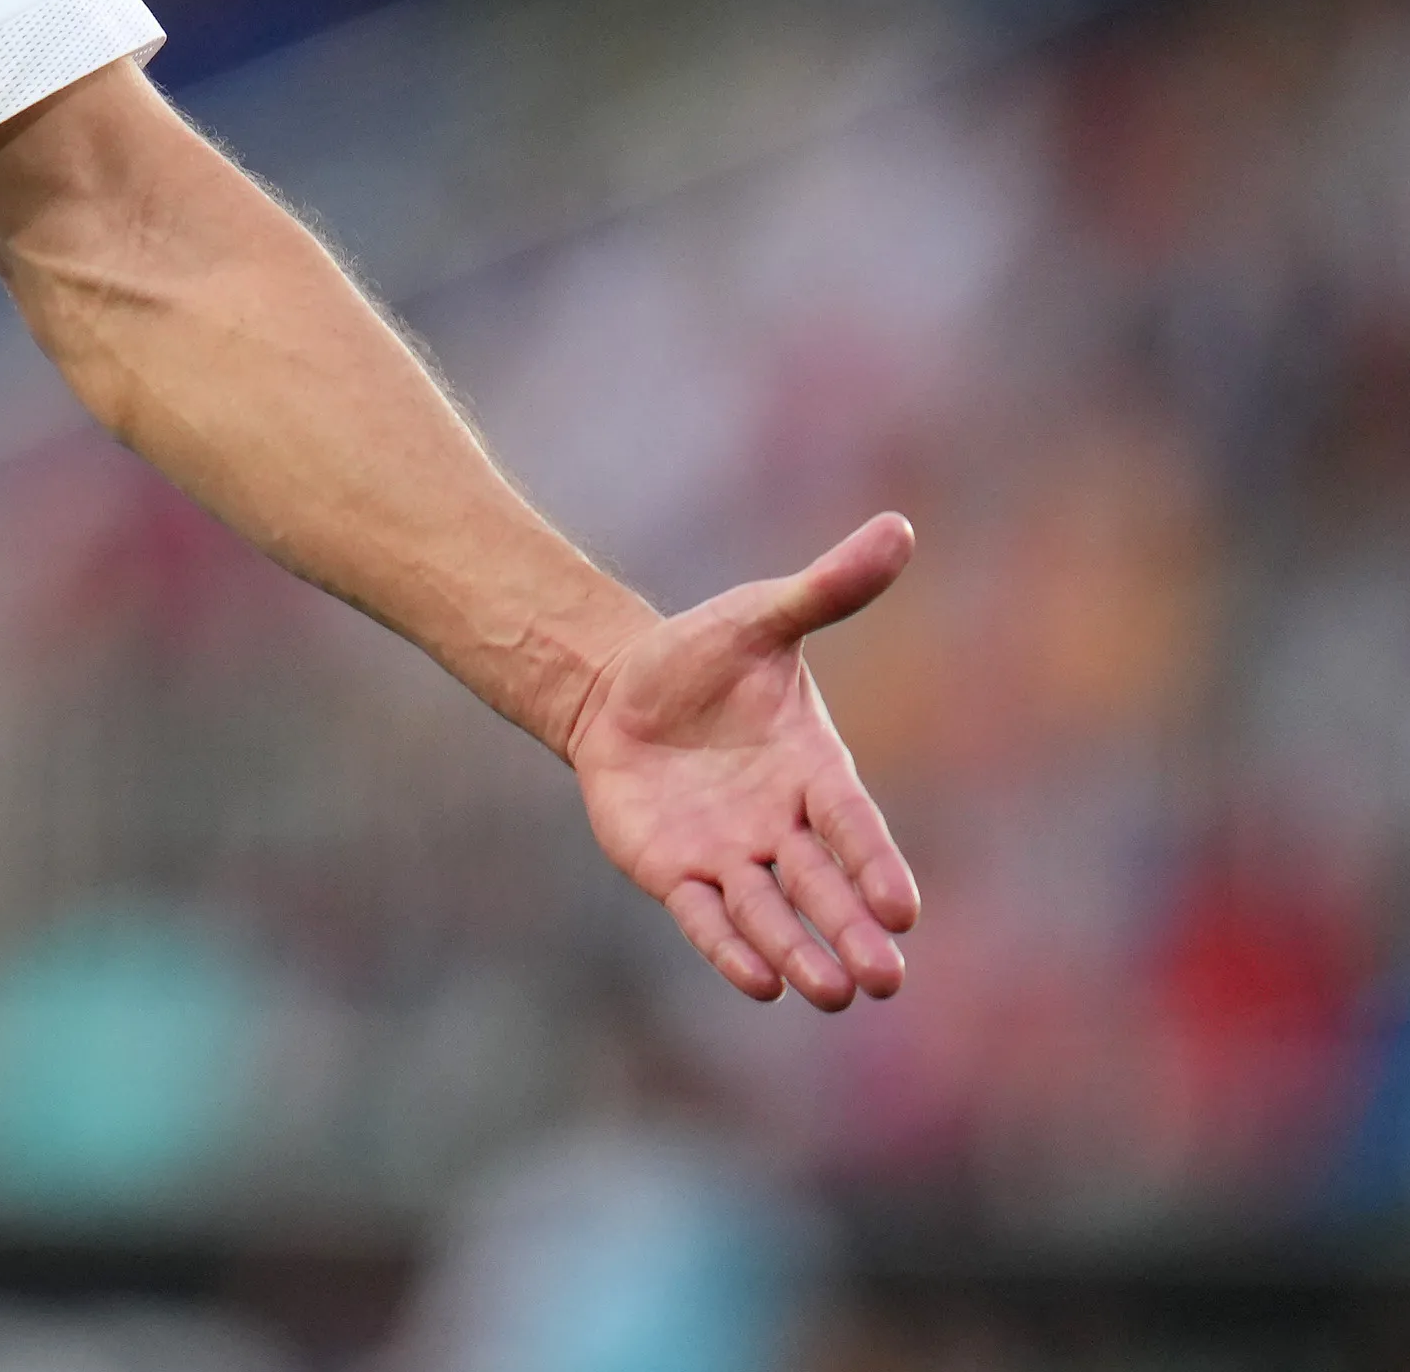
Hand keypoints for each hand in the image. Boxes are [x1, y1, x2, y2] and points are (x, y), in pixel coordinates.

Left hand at [567, 513, 923, 1009]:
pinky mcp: (674, 871)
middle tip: (885, 978)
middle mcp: (780, 826)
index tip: (905, 909)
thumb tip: (899, 528)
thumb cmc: (700, 655)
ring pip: (770, 913)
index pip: (853, 826)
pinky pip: (706, 917)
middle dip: (850, 929)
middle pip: (822, 886)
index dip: (877, 865)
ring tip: (829, 992)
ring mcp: (729, 854)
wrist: (614, 684)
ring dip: (798, 951)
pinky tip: (757, 983)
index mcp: (814, 771)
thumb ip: (827, 588)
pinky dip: (729, 948)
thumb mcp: (759, 616)